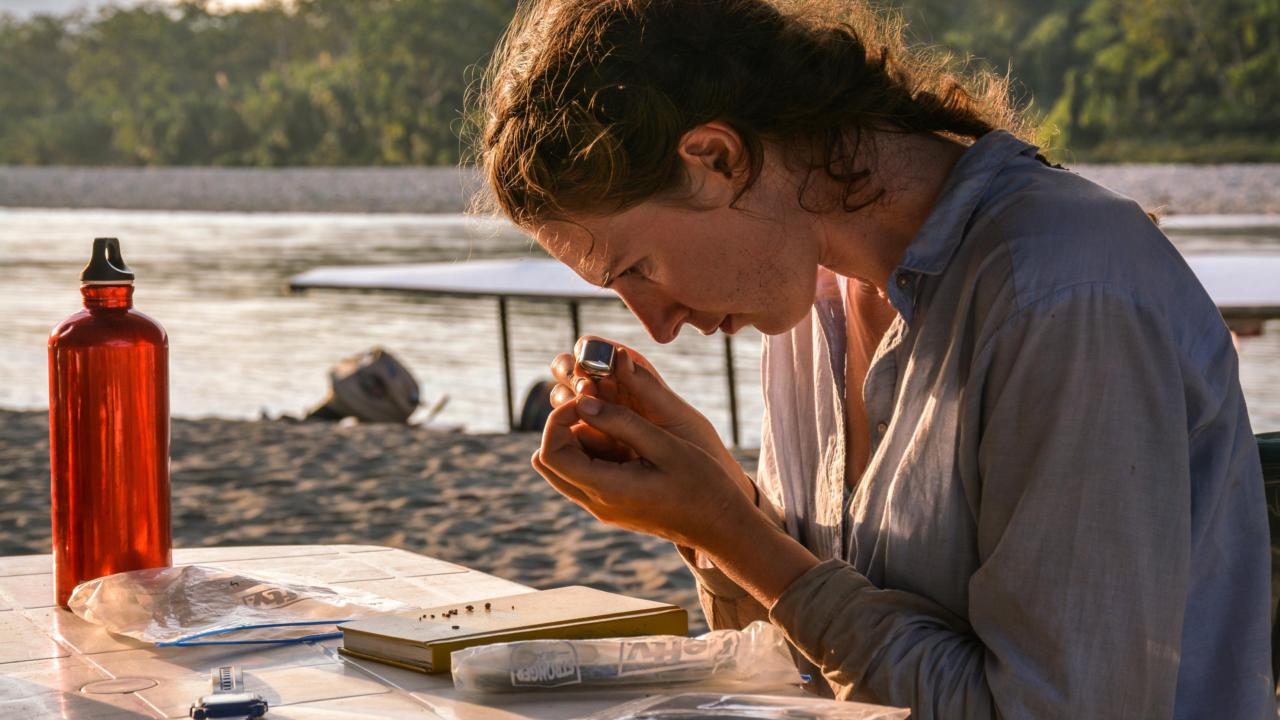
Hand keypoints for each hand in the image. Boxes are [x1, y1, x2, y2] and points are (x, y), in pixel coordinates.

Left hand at [548, 335, 756, 500]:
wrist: (720, 525)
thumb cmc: (701, 484)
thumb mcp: (665, 445)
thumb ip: (622, 423)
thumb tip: (583, 403)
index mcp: (607, 489)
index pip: (550, 454)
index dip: (558, 420)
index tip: (586, 399)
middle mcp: (597, 504)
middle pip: (546, 462)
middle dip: (561, 427)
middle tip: (594, 406)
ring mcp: (602, 508)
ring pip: (561, 469)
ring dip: (575, 439)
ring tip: (609, 420)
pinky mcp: (612, 506)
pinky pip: (582, 476)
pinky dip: (589, 452)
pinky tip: (621, 438)